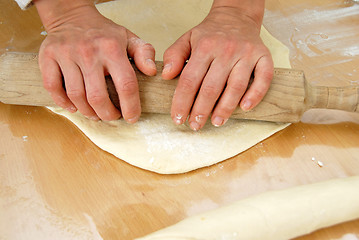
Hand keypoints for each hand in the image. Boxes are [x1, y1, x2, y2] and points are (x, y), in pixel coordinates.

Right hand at [36, 0, 155, 121]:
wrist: (72, 16)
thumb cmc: (103, 33)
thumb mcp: (128, 38)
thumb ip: (144, 53)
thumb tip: (152, 72)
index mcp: (112, 48)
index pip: (126, 84)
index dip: (130, 106)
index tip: (132, 117)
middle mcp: (88, 51)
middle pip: (98, 96)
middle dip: (107, 114)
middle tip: (112, 117)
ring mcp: (66, 53)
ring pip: (76, 95)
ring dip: (88, 112)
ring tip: (96, 114)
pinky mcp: (48, 56)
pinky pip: (53, 87)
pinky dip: (63, 102)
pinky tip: (74, 107)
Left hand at [162, 5, 272, 129]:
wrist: (237, 16)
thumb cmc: (210, 33)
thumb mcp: (187, 38)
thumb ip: (174, 55)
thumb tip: (167, 76)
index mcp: (205, 47)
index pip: (190, 80)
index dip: (182, 102)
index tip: (178, 118)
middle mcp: (227, 50)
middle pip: (212, 87)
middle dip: (201, 110)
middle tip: (195, 125)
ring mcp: (247, 54)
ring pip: (236, 86)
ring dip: (225, 108)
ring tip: (216, 122)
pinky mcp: (264, 57)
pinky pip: (263, 78)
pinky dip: (255, 94)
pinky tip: (245, 108)